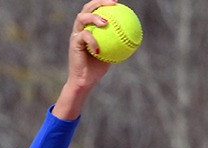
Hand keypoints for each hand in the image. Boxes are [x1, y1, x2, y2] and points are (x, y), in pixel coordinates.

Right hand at [54, 2, 121, 119]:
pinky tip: (100, 49)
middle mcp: (81, 28)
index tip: (116, 2)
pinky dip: (93, 41)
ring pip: (82, 18)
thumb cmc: (98, 68)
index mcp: (89, 28)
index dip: (104, 3)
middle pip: (87, 9)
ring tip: (104, 22)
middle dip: (98, 2)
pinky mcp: (73, 43)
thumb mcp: (112, 54)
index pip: (95, 10)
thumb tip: (134, 37)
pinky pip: (84, 37)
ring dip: (93, 17)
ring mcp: (76, 35)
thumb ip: (118, 43)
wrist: (84, 80)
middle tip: (113, 3)